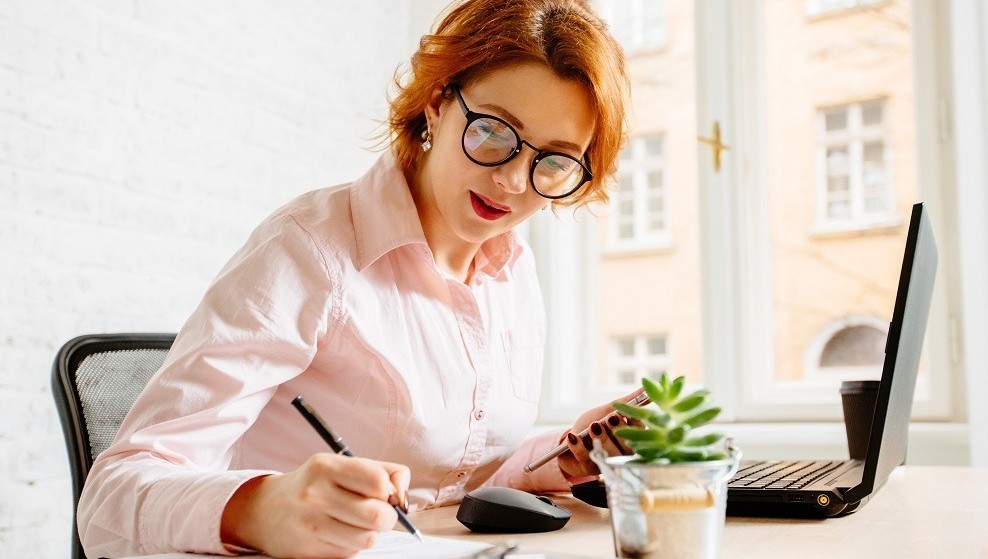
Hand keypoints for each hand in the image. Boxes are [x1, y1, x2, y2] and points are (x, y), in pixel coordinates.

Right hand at [220, 453, 410, 558]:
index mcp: (326, 466)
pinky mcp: (308, 551)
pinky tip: (337, 534)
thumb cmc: (314, 485)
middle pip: (377, 515)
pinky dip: (351, 546)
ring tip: (355, 524)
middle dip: (387, 518)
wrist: (265, 510)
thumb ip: (381, 471)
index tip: (385, 494)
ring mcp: (310, 525)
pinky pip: (350, 554)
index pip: (378, 481)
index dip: (391, 491)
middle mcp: (315, 494)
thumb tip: (404, 496)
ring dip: (369, 534)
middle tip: (378, 514)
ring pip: (367, 539)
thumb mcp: (341, 466)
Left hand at [556, 388, 643, 478]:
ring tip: (593, 426)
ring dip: (601, 438)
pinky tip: (573, 437)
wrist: (570, 439)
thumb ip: (626, 402)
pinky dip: (579, 447)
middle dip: (619, 430)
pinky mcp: (590, 468)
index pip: (639, 430)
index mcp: (630, 438)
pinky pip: (586, 459)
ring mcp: (607, 462)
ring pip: (609, 453)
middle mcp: (622, 453)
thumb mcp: (607, 410)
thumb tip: (646, 386)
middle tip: (610, 418)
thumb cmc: (592, 424)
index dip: (633, 420)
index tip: (626, 410)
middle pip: (627, 445)